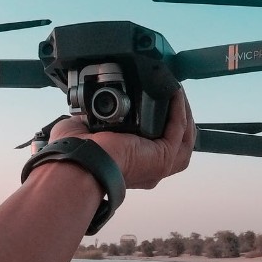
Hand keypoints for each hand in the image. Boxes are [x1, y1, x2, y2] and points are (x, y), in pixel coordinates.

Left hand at [49, 88, 194, 188]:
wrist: (79, 161)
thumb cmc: (76, 152)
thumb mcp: (86, 130)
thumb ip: (92, 119)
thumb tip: (88, 106)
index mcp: (132, 166)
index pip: (157, 145)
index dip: (162, 123)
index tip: (160, 101)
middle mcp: (150, 169)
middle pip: (178, 143)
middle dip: (180, 117)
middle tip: (174, 95)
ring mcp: (159, 165)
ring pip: (184, 139)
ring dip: (184, 114)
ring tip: (178, 93)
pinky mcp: (163, 157)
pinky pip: (179, 129)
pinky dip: (179, 109)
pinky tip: (175, 92)